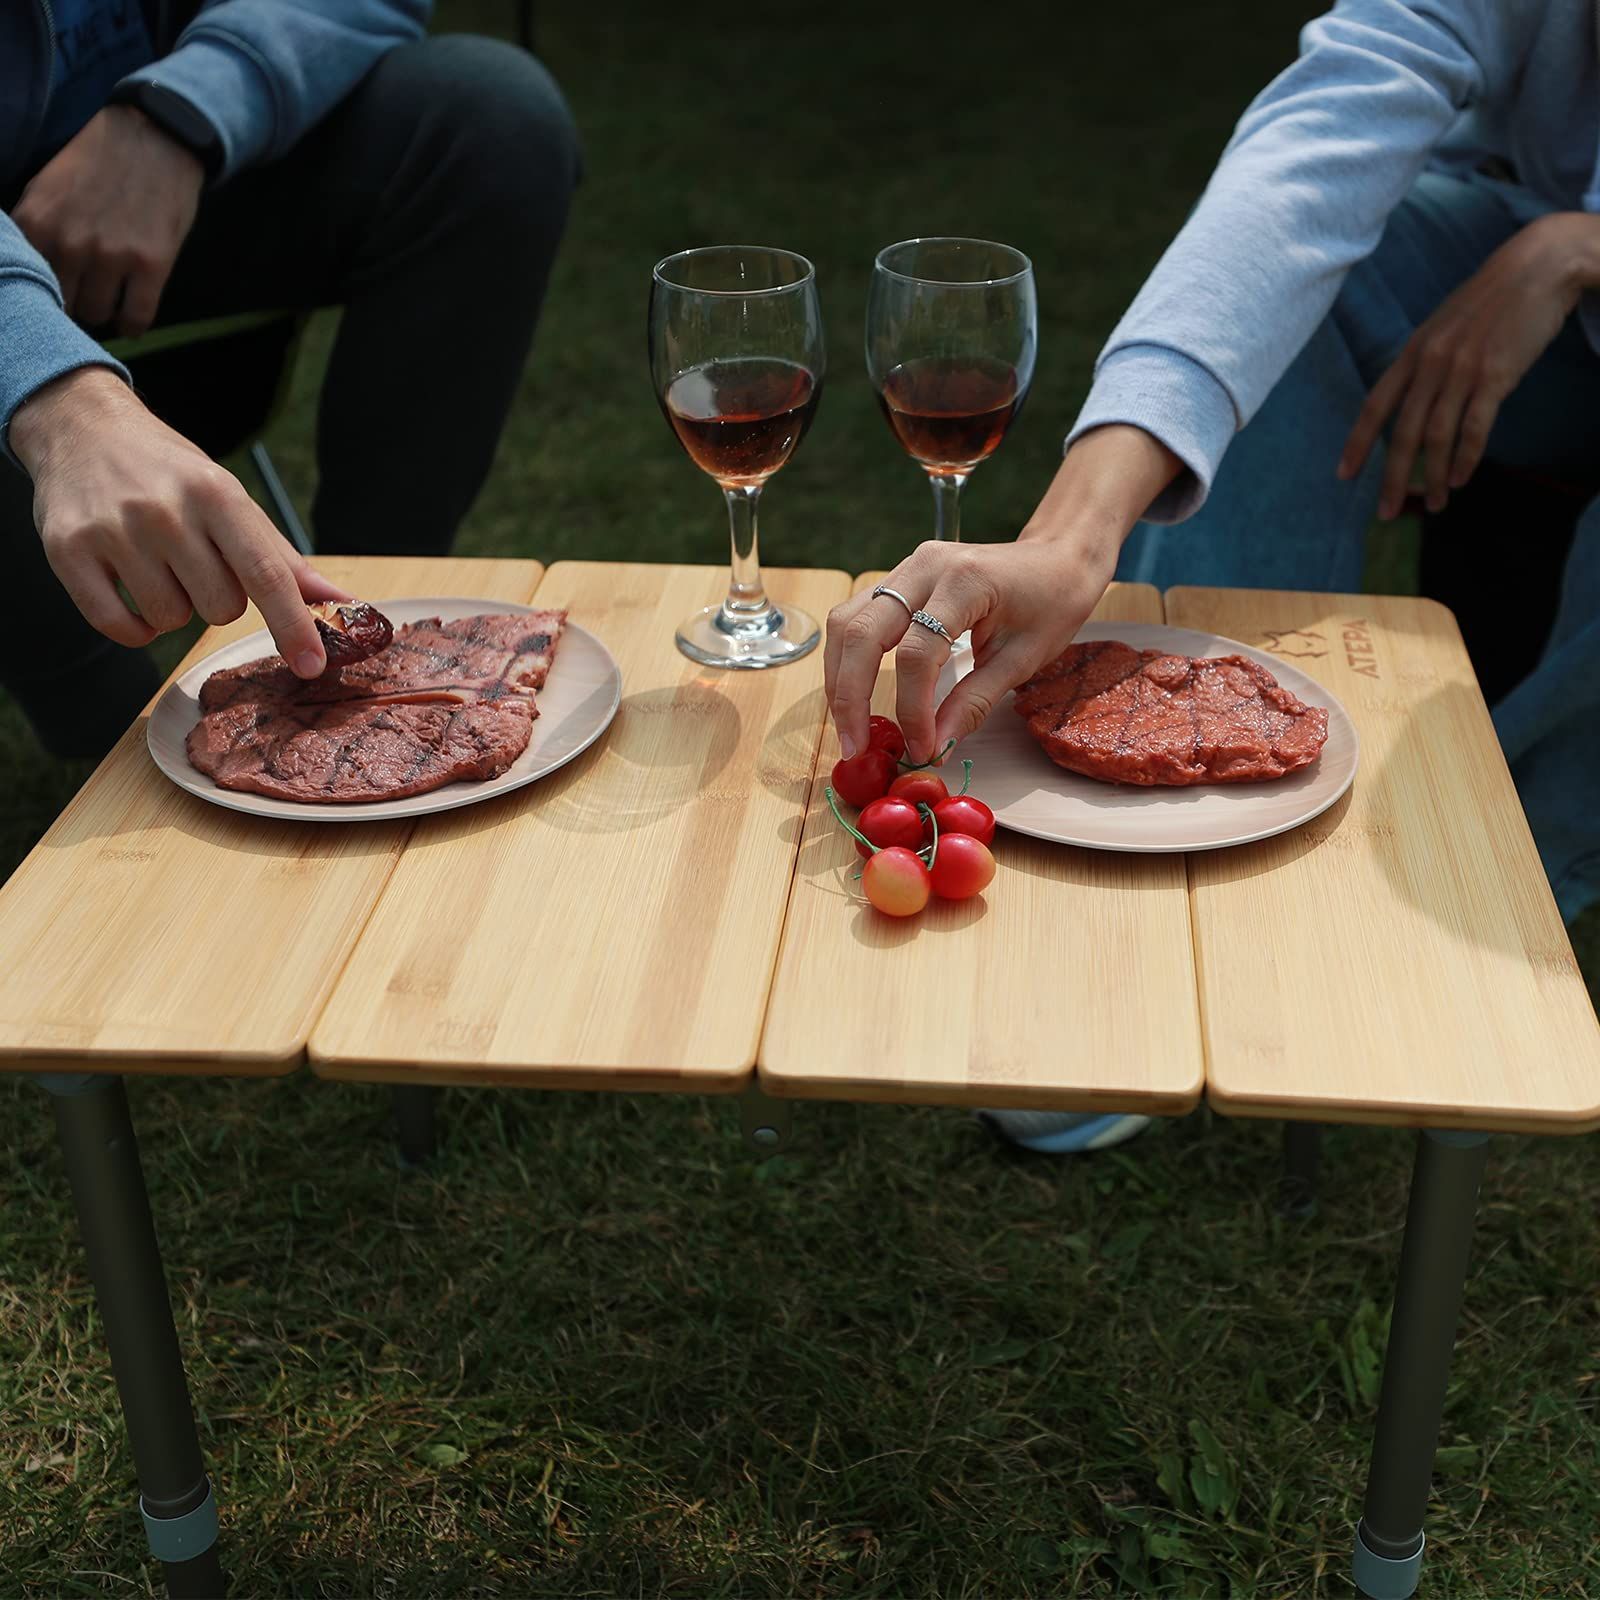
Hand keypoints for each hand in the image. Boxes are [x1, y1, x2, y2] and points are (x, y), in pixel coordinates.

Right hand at [11, 369, 346, 674]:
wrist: (84, 429)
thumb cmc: (172, 474)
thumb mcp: (231, 500)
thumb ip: (283, 559)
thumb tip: (344, 605)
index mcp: (217, 495)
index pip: (266, 575)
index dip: (293, 626)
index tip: (312, 665)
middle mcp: (166, 511)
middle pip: (220, 609)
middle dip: (217, 599)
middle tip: (194, 560)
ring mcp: (114, 531)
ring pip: (171, 621)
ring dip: (172, 607)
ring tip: (157, 563)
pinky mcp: (68, 551)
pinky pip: (118, 627)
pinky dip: (133, 627)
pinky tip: (131, 591)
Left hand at [13, 104, 203, 335]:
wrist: (155, 137)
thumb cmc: (100, 161)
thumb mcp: (48, 187)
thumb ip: (36, 229)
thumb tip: (30, 271)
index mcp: (37, 221)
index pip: (27, 281)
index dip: (41, 292)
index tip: (53, 292)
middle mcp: (69, 242)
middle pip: (62, 304)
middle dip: (72, 304)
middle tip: (84, 296)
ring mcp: (111, 255)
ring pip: (97, 313)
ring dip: (103, 313)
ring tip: (109, 303)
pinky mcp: (151, 265)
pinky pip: (136, 317)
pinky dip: (132, 326)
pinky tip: (131, 321)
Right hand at [825, 425, 1181, 761]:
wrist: (1057, 558)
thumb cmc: (1052, 603)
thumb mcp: (1021, 660)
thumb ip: (974, 702)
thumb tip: (936, 747)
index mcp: (964, 582)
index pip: (916, 653)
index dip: (911, 708)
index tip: (921, 748)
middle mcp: (924, 566)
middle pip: (861, 633)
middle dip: (850, 697)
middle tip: (856, 747)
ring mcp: (906, 567)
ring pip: (846, 623)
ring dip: (840, 679)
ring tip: (850, 727)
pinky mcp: (899, 577)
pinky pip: (857, 617)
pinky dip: (849, 659)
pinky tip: (856, 694)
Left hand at [1339, 212, 1599, 516]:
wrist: (1538, 266)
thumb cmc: (1491, 300)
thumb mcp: (1443, 327)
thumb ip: (1425, 363)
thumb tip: (1414, 401)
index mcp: (1412, 353)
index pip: (1374, 406)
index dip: (1358, 443)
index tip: (1344, 475)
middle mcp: (1430, 364)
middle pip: (1402, 432)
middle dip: (1393, 478)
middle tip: (1386, 513)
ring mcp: (1462, 370)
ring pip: (1436, 436)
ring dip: (1432, 477)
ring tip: (1433, 505)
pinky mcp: (1496, 375)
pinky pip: (1474, 427)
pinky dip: (1465, 457)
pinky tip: (1459, 479)